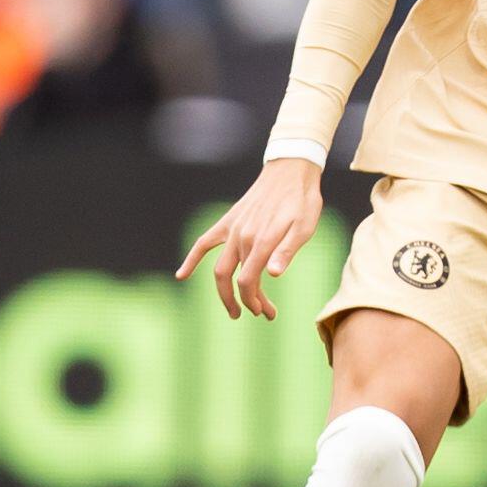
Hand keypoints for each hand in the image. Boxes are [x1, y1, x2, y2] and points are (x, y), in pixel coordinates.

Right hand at [176, 158, 324, 319]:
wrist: (290, 171)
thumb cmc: (303, 202)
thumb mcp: (305, 227)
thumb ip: (287, 251)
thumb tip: (273, 274)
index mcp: (261, 240)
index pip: (249, 281)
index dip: (255, 301)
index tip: (267, 313)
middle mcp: (242, 236)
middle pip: (235, 278)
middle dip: (244, 301)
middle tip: (260, 314)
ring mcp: (232, 229)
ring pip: (220, 267)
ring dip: (225, 291)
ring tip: (234, 309)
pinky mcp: (228, 222)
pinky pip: (204, 242)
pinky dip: (192, 259)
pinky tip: (181, 276)